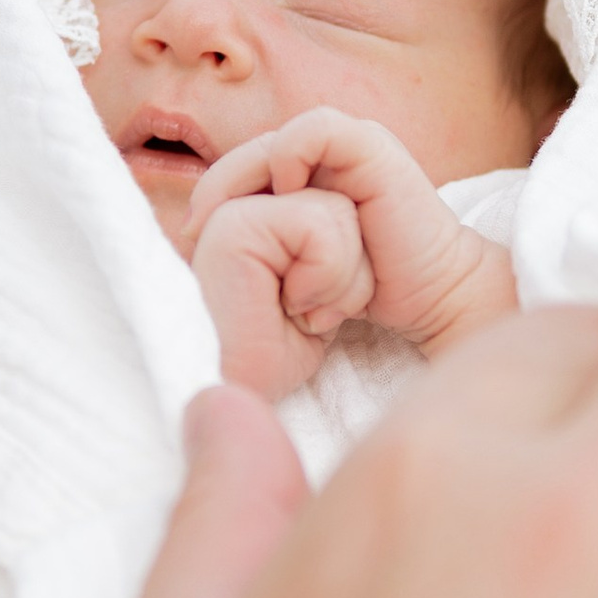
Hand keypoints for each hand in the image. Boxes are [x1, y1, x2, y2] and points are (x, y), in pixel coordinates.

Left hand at [188, 109, 517, 394]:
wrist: (434, 297)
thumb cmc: (365, 293)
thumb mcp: (296, 272)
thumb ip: (260, 251)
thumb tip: (194, 253)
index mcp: (307, 178)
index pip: (238, 167)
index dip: (210, 194)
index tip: (192, 239)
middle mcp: (326, 156)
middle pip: (247, 154)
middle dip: (216, 191)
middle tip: (197, 233)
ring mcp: (350, 145)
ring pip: (272, 142)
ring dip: (249, 185)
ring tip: (237, 226)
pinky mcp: (372, 147)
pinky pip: (315, 131)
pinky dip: (288, 159)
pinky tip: (288, 203)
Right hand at [190, 178, 372, 397]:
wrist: (241, 397)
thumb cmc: (276, 353)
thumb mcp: (316, 285)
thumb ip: (328, 241)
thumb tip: (363, 210)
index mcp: (259, 211)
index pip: (339, 200)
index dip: (349, 259)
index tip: (311, 304)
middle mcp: (240, 201)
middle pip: (343, 202)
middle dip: (350, 268)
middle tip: (308, 312)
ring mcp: (233, 208)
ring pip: (338, 211)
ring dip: (339, 279)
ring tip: (298, 311)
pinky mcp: (235, 225)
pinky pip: (320, 227)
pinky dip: (325, 277)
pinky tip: (289, 306)